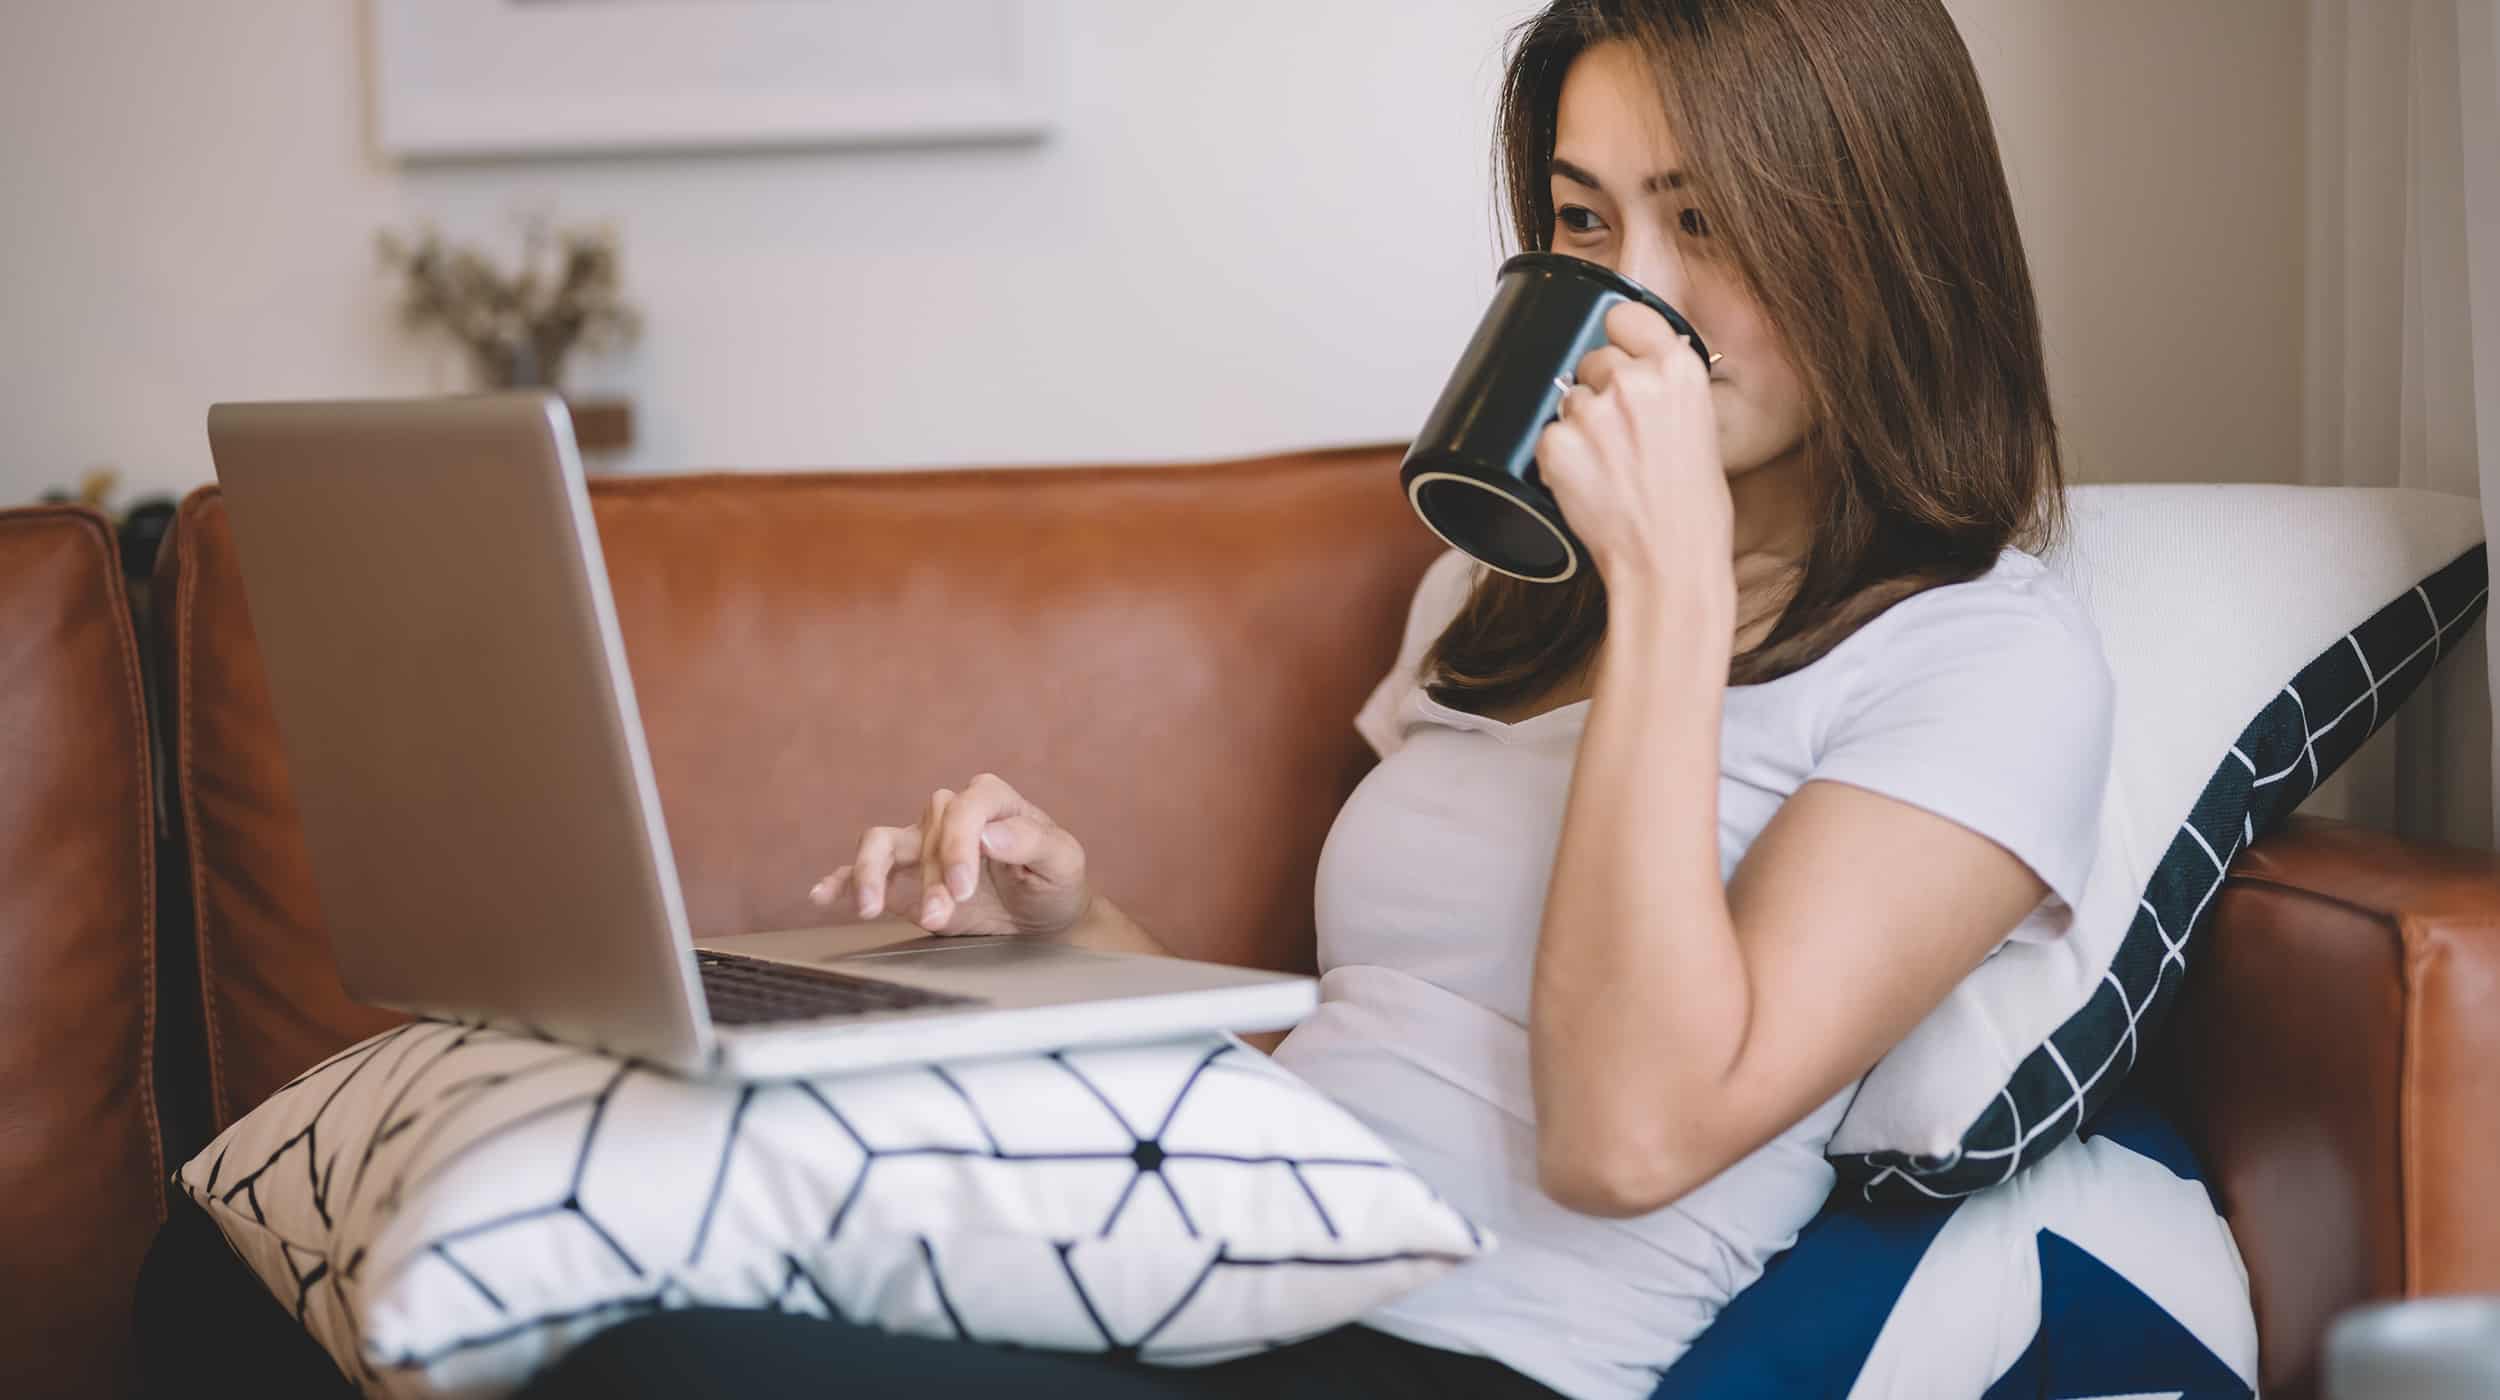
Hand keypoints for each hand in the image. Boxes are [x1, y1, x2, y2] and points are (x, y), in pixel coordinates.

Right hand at [810, 773, 1092, 936]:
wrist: (1044, 920)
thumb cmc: (1056, 883)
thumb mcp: (1062, 862)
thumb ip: (1033, 842)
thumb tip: (989, 836)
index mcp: (992, 802)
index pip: (964, 805)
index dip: (958, 843)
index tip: (963, 887)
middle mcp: (951, 817)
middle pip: (924, 831)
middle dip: (930, 876)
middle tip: (943, 915)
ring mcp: (923, 846)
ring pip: (882, 843)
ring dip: (875, 876)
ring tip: (869, 908)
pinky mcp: (904, 878)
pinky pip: (863, 870)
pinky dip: (842, 880)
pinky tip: (823, 895)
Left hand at [1541, 300, 1735, 604]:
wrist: (1671, 562)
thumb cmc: (1692, 510)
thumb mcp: (1700, 431)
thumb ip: (1665, 392)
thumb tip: (1633, 374)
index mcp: (1678, 370)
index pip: (1626, 314)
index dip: (1617, 334)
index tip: (1616, 349)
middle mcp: (1635, 382)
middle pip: (1591, 359)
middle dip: (1597, 390)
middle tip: (1618, 438)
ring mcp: (1593, 413)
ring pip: (1567, 400)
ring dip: (1577, 427)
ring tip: (1607, 469)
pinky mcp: (1558, 445)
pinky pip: (1546, 437)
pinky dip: (1557, 460)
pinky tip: (1587, 485)